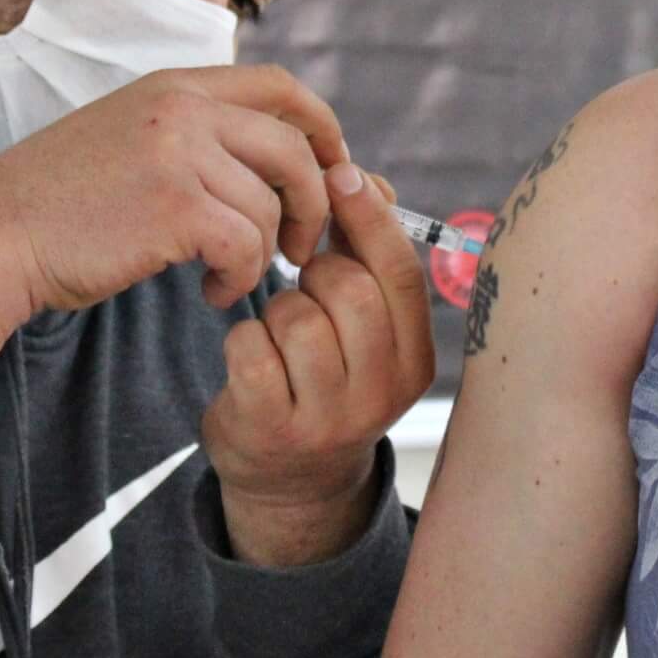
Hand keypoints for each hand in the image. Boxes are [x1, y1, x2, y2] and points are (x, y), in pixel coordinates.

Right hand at [0, 64, 349, 316]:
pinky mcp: (172, 207)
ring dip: (264, 253)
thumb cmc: (60, 208)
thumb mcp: (132, 143)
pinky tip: (209, 291)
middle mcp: (180, 108)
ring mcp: (176, 153)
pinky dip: (238, 276)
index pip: (281, 87)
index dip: (323, 128)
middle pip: (294, 147)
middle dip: (315, 203)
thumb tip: (284, 162)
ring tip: (227, 276)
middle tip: (302, 249)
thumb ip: (200, 140)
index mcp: (174, 86)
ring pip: (271, 204)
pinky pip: (246, 244)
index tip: (336, 172)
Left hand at [204, 163, 437, 564]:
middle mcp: (382, 395)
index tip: (342, 175)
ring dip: (278, 309)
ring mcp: (328, 419)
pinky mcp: (272, 430)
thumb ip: (366, 256)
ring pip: (298, 318)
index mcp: (416, 362)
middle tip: (304, 283)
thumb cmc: (326, 376)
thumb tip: (361, 180)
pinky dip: (242, 338)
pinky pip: (251, 348)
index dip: (371, 218)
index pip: (402, 275)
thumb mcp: (364, 330)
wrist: (290, 482)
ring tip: (281, 330)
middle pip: (351, 292)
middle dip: (317, 271)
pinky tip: (251, 354)